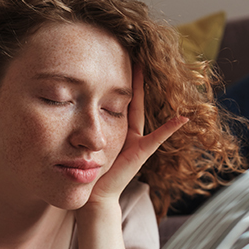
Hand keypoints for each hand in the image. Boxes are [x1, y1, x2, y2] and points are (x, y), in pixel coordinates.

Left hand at [84, 64, 188, 209]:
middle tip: (140, 55)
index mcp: (117, 128)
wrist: (96, 194)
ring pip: (142, 111)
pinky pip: (157, 138)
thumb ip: (85, 129)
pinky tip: (182, 118)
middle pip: (133, 99)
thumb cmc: (91, 171)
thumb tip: (66, 109)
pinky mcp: (141, 153)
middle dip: (136, 78)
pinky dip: (170, 128)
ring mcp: (137, 141)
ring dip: (147, 92)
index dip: (121, 81)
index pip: (119, 99)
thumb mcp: (88, 145)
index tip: (120, 59)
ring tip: (155, 71)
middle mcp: (129, 132)